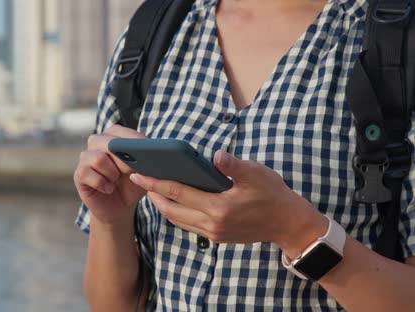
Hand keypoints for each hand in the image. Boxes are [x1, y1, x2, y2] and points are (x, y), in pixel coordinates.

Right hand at [74, 125, 146, 227]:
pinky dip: (102, 184)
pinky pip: (88, 174)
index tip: (145, 153)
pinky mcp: (79, 174)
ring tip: (116, 180)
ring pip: (98, 159)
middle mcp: (96, 142)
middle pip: (108, 143)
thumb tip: (149, 152)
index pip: (120, 131)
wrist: (119, 207)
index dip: (133, 142)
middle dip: (123, 158)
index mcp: (112, 135)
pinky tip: (109, 189)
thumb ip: (145, 158)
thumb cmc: (131, 184)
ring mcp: (85, 157)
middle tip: (130, 171)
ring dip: (112, 173)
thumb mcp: (143, 170)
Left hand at [129, 150, 327, 256]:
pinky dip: (176, 213)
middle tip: (139, 180)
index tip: (138, 174)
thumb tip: (216, 155)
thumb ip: (234, 165)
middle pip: (172, 210)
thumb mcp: (256, 174)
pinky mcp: (217, 236)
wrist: (288, 224)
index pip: (178, 193)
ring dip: (162, 206)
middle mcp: (212, 224)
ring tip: (152, 189)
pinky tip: (173, 200)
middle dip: (153, 194)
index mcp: (219, 207)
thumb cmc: (273, 194)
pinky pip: (188, 225)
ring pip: (177, 220)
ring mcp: (213, 233)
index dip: (156, 183)